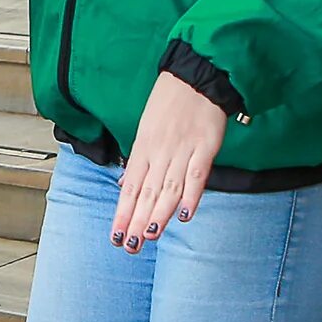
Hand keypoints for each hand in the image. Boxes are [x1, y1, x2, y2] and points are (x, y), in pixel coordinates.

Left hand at [112, 71, 228, 249]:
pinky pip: (197, 173)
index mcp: (143, 148)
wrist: (195, 75)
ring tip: (148, 236)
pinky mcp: (206, 145)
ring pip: (168, 187)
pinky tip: (185, 214)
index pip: (131, 187)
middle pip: (147, 192)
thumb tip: (125, 186)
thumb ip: (138, 161)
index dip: (123, 213)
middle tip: (129, 246)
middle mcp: (160, 152)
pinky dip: (191, 194)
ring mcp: (183, 149)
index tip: (115, 236)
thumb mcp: (145, 129)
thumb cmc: (170, 102)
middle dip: (136, 222)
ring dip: (158, 214)